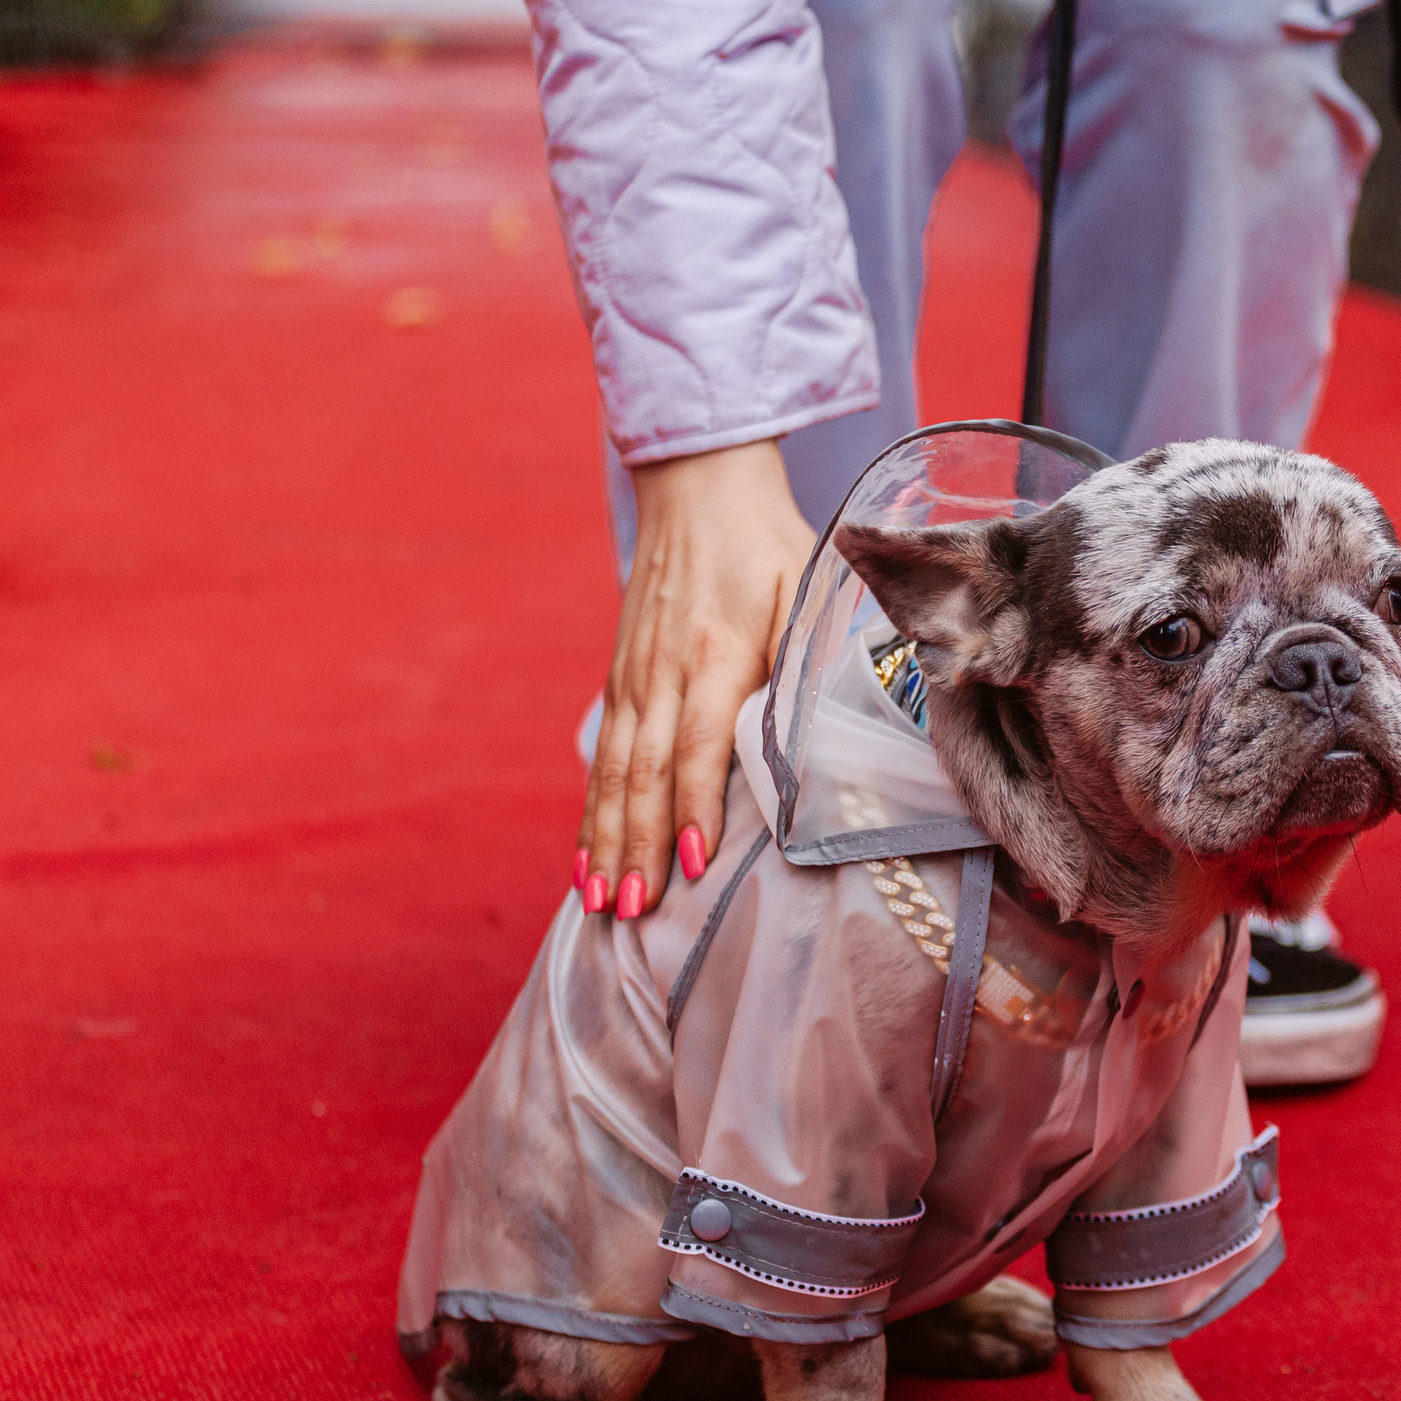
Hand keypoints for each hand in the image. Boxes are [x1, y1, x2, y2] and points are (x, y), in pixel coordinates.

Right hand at [579, 440, 812, 918]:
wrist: (698, 489)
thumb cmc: (766, 545)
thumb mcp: (804, 588)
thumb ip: (805, 655)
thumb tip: (814, 729)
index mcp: (716, 650)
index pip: (699, 739)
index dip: (695, 802)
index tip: (695, 860)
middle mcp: (665, 671)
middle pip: (646, 771)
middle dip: (640, 845)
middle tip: (635, 910)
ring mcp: (634, 678)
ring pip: (616, 773)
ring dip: (608, 842)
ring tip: (604, 903)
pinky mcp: (620, 681)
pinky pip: (604, 758)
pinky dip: (592, 813)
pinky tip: (585, 862)